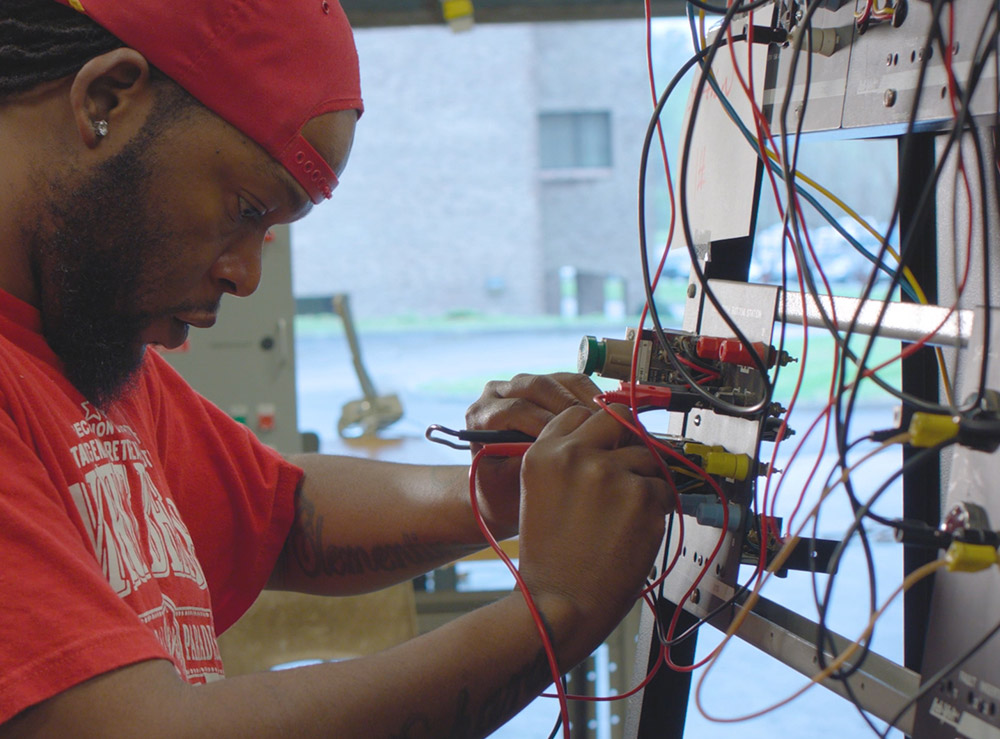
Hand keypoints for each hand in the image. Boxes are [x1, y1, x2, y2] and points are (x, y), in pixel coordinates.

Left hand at [465, 373, 601, 537]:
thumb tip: (557, 449)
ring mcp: (523, 384)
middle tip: (597, 431)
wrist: (504, 489)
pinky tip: (609, 418)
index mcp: (480, 415)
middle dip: (571, 408)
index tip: (573, 445)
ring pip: (559, 380)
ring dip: (587, 400)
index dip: (548, 424)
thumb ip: (527, 463)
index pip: (516, 409)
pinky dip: (593, 397)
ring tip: (609, 425)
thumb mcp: (508, 484)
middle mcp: (498, 393)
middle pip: (538, 386)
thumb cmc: (503, 492)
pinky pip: (574, 381)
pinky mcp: (546, 384)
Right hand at [516, 404, 672, 665]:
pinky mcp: (643, 497)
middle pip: (619, 417)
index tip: (604, 448)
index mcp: (543, 453)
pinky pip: (663, 488)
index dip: (597, 431)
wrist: (560, 603)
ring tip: (623, 515)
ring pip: (646, 455)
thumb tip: (613, 436)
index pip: (580, 412)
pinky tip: (633, 530)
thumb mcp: (538, 492)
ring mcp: (611, 473)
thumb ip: (567, 459)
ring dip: (643, 479)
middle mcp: (575, 455)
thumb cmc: (550, 556)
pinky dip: (656, 507)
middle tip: (627, 467)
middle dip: (628, 438)